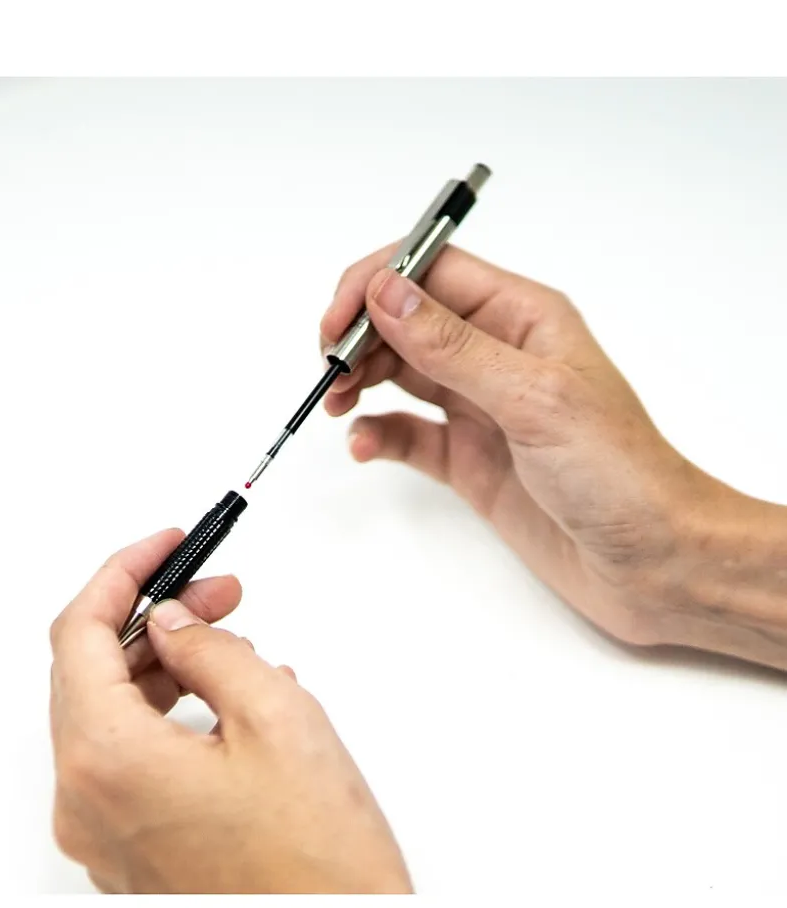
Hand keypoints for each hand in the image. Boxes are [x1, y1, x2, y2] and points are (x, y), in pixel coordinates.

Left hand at [49, 530, 411, 893]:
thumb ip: (211, 649)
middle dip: (154, 617)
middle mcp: (87, 803)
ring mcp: (105, 835)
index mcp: (106, 761)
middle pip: (93, 673)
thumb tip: (174, 618)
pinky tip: (228, 699)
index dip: (125, 574)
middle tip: (215, 588)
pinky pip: (133, 760)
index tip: (166, 544)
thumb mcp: (276, 717)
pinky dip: (171, 715)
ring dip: (167, 665)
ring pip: (114, 716)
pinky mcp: (132, 852)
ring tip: (234, 642)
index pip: (80, 632)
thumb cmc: (318, 864)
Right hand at [320, 244, 708, 647]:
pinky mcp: (467, 457)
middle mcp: (496, 354)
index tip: (337, 321)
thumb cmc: (619, 473)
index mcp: (522, 317)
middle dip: (359, 336)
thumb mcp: (533, 398)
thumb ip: (453, 347)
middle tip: (330, 371)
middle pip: (406, 320)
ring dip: (359, 380)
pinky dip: (376, 434)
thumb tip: (386, 293)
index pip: (431, 271)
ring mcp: (479, 407)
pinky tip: (364, 444)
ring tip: (335, 403)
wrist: (652, 561)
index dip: (376, 285)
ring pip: (399, 372)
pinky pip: (406, 432)